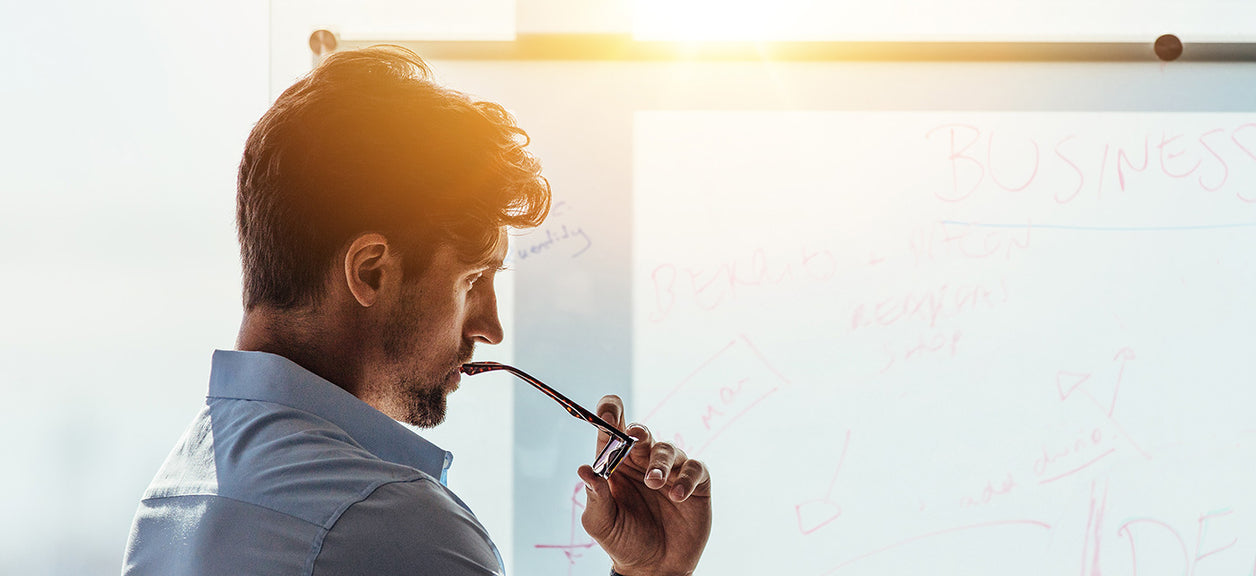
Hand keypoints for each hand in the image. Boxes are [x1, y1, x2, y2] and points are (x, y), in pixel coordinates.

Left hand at [577, 395, 711, 575]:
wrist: (654, 568)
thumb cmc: (623, 541)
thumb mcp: (601, 523)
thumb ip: (595, 496)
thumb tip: (585, 469)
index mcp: (617, 465)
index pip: (612, 429)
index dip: (611, 413)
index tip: (610, 416)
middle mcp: (643, 462)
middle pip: (641, 432)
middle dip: (639, 432)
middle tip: (636, 439)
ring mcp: (670, 471)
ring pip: (668, 448)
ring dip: (660, 463)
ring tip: (655, 483)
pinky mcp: (694, 484)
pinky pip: (694, 468)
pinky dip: (685, 478)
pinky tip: (676, 496)